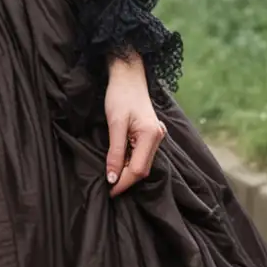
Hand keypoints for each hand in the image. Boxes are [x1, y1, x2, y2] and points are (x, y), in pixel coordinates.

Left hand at [103, 53, 166, 196]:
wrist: (128, 75)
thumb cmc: (119, 95)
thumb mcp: (114, 123)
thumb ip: (115, 151)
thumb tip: (112, 178)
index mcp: (151, 136)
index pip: (138, 169)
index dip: (123, 182)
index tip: (109, 191)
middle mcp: (158, 138)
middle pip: (143, 169)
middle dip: (126, 180)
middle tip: (108, 187)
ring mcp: (156, 136)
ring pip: (143, 163)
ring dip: (128, 171)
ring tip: (112, 177)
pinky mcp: (151, 133)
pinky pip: (142, 154)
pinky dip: (131, 161)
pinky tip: (121, 163)